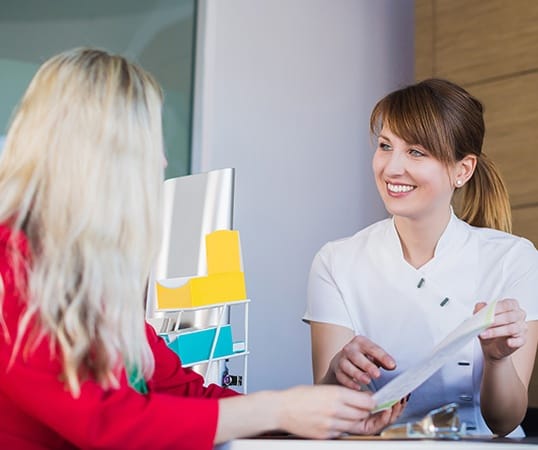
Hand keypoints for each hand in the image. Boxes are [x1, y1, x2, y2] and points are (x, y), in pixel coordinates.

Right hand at [277, 385, 405, 438]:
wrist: (280, 409)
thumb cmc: (299, 397)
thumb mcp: (323, 389)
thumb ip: (343, 394)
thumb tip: (362, 399)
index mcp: (335, 394)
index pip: (365, 401)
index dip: (374, 402)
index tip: (377, 401)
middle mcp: (335, 409)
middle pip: (363, 414)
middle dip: (370, 412)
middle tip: (373, 409)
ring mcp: (330, 424)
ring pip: (355, 424)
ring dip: (360, 420)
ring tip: (358, 415)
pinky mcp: (325, 435)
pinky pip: (343, 432)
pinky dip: (346, 427)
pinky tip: (344, 421)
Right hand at [328, 335, 395, 388]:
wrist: (343, 359)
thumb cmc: (362, 357)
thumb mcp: (373, 354)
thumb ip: (383, 360)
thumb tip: (392, 366)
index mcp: (360, 342)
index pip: (372, 348)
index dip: (383, 357)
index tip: (392, 365)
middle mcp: (349, 349)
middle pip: (357, 356)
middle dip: (367, 366)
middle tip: (377, 375)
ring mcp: (341, 359)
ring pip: (347, 366)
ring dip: (357, 374)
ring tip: (367, 381)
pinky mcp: (337, 370)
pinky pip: (341, 377)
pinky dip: (349, 383)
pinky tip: (358, 388)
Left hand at [474, 299, 527, 360]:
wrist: (492, 344)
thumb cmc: (490, 326)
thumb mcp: (482, 316)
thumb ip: (480, 309)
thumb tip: (480, 306)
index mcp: (511, 305)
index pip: (507, 304)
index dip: (497, 308)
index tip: (487, 312)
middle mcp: (519, 315)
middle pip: (510, 316)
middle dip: (495, 321)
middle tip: (483, 324)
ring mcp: (521, 328)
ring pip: (512, 329)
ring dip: (496, 332)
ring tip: (484, 334)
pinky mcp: (521, 340)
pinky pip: (520, 340)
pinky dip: (514, 341)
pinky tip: (508, 342)